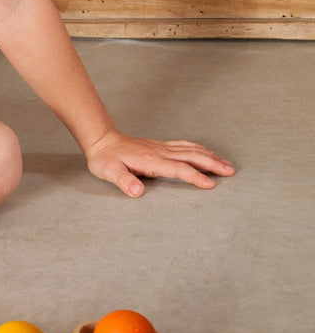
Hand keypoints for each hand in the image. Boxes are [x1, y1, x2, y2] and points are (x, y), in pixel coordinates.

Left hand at [85, 129, 234, 196]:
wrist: (101, 140)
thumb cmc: (104, 159)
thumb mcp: (108, 172)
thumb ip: (124, 181)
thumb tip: (137, 192)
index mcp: (150, 161)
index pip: (178, 169)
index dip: (195, 177)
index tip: (211, 185)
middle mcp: (159, 152)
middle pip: (191, 157)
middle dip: (212, 164)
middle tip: (231, 172)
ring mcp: (160, 147)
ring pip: (190, 150)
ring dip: (210, 156)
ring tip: (226, 164)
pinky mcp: (159, 146)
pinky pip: (184, 145)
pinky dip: (198, 148)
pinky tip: (206, 152)